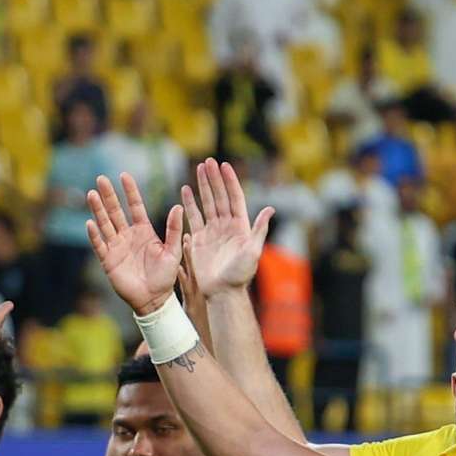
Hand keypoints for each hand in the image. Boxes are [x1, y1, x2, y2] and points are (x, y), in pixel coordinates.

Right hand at [84, 170, 182, 313]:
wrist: (154, 300)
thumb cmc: (166, 277)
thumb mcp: (173, 251)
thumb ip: (174, 230)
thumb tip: (178, 206)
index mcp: (144, 231)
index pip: (135, 206)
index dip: (130, 191)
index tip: (124, 175)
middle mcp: (128, 236)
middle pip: (116, 211)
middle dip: (109, 195)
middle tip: (101, 178)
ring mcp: (117, 247)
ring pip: (105, 224)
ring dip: (98, 210)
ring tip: (91, 194)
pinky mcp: (108, 261)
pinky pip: (100, 245)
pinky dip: (94, 235)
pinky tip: (90, 223)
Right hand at [179, 158, 273, 299]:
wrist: (223, 293)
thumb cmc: (240, 275)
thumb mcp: (253, 252)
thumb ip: (259, 230)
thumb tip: (270, 209)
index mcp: (240, 226)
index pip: (234, 198)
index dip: (229, 181)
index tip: (224, 165)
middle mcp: (226, 226)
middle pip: (219, 196)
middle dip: (214, 178)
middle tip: (208, 161)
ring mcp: (212, 232)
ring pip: (206, 203)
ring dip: (202, 187)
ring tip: (198, 169)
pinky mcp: (198, 240)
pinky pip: (193, 218)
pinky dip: (189, 204)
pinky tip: (185, 191)